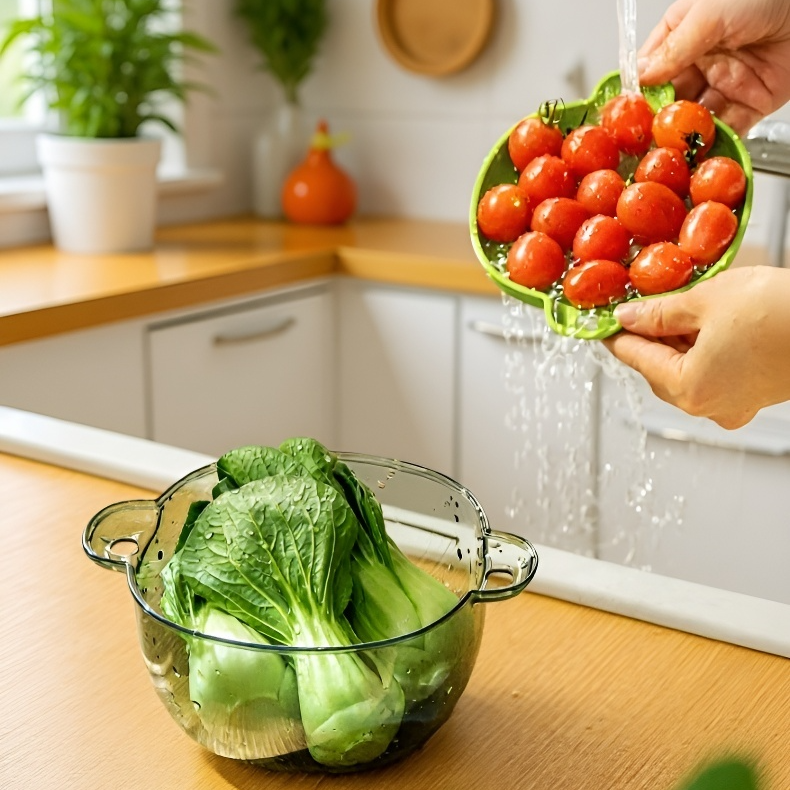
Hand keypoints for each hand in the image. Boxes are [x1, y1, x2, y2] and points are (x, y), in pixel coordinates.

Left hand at [602, 266, 789, 428]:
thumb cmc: (781, 312)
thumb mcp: (705, 301)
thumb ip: (659, 313)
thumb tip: (629, 317)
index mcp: (687, 388)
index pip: (634, 358)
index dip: (614, 335)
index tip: (602, 321)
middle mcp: (707, 406)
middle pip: (657, 369)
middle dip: (645, 338)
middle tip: (635, 309)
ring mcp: (732, 404)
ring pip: (684, 372)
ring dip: (672, 343)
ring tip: (669, 310)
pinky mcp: (754, 395)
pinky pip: (711, 374)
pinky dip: (699, 351)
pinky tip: (700, 325)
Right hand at [638, 0, 789, 134]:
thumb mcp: (709, 12)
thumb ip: (673, 49)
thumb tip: (641, 76)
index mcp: (686, 33)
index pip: (651, 68)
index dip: (638, 91)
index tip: (627, 111)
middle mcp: (703, 60)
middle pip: (670, 99)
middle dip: (659, 119)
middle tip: (649, 136)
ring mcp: (727, 83)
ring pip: (695, 118)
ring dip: (684, 134)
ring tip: (672, 146)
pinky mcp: (752, 102)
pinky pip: (728, 128)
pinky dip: (715, 142)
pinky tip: (700, 150)